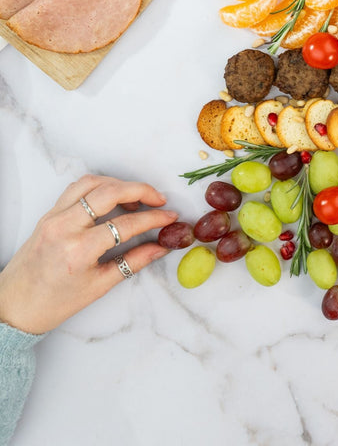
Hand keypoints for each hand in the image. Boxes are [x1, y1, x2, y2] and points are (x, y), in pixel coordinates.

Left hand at [0, 174, 177, 333]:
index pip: (126, 224)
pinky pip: (77, 189)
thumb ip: (134, 262)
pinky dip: (99, 186)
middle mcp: (64, 228)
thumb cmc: (55, 302)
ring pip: (92, 183)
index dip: (153, 218)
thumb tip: (161, 247)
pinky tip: (112, 197)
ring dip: (119, 184)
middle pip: (109, 192)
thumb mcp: (99, 286)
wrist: (14, 306)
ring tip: (136, 198)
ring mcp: (53, 217)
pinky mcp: (49, 213)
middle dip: (140, 190)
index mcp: (78, 251)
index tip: (170, 216)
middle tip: (159, 199)